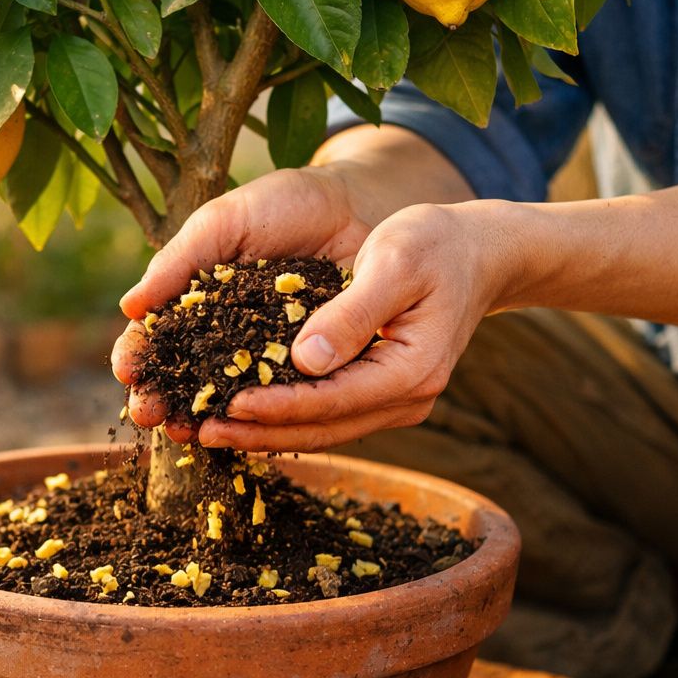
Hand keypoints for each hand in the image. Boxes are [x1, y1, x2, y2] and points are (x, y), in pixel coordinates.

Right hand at [112, 165, 382, 440]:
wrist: (356, 206)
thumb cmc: (282, 205)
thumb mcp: (224, 223)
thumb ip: (179, 262)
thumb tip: (130, 307)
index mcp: (193, 300)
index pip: (155, 336)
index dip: (137, 354)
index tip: (127, 371)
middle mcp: (222, 335)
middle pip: (182, 376)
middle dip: (160, 398)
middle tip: (148, 415)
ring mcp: (263, 355)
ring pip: (223, 395)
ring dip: (198, 417)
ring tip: (183, 432)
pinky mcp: (304, 367)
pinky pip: (277, 397)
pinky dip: (259, 417)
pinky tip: (241, 430)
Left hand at [115, 197, 523, 450]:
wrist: (479, 252)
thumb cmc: (436, 243)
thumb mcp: (394, 262)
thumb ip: (351, 313)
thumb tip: (304, 362)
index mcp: (411, 371)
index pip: (330, 402)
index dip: (275, 408)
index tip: (225, 407)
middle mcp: (406, 399)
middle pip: (321, 429)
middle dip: (257, 433)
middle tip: (197, 433)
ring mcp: (395, 402)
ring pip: (321, 430)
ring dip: (264, 434)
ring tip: (207, 432)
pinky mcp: (380, 393)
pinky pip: (327, 415)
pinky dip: (284, 418)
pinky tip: (241, 414)